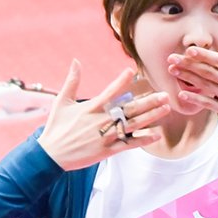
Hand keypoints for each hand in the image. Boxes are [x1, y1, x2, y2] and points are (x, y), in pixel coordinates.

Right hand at [38, 60, 170, 170]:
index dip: (122, 81)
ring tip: (165, 109)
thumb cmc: (56, 128)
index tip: (133, 72)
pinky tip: (156, 135)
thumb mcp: (61, 102)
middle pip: (129, 109)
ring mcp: (105, 137)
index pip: (110, 92)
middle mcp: (100, 121)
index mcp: (90, 108)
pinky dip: (142, 140)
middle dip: (148, 101)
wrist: (51, 155)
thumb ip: (72, 81)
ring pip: (133, 126)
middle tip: (164, 95)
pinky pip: (128, 145)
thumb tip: (75, 61)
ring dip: (151, 117)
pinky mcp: (107, 151)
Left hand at [166, 38, 217, 134]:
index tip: (189, 50)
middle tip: (171, 58)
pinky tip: (182, 95)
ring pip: (206, 86)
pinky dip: (196, 100)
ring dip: (188, 78)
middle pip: (208, 72)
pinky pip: (209, 105)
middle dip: (189, 64)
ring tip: (173, 71)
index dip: (204, 56)